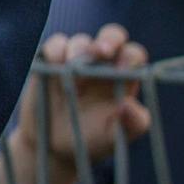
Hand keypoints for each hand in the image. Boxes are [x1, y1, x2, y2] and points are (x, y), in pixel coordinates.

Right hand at [0, 27, 150, 183]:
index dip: (130, 56)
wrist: (55, 148)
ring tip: (73, 74)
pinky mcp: (50, 62)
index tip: (123, 69)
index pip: (133, 54)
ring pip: (80, 40)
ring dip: (79, 52)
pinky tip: (55, 66)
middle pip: (111, 35)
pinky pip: (54, 45)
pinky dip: (55, 51)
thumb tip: (128, 104)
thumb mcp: (117, 137)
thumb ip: (134, 123)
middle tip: (103, 51)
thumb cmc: (93, 141)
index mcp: (123, 77)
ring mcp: (74, 60)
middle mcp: (101, 64)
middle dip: (108, 39)